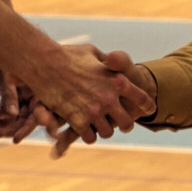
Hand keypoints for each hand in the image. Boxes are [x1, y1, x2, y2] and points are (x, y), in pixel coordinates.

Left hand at [0, 72, 64, 145]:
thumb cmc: (8, 49)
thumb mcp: (6, 72)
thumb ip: (10, 94)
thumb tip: (11, 115)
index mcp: (43, 90)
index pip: (38, 115)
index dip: (27, 128)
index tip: (16, 139)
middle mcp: (36, 94)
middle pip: (26, 117)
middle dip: (12, 127)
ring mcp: (25, 94)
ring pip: (15, 114)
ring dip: (3, 119)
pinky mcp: (15, 92)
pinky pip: (7, 107)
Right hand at [24, 41, 154, 145]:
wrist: (44, 62)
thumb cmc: (68, 54)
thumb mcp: (93, 53)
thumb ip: (106, 61)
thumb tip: (112, 63)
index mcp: (117, 80)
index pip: (143, 99)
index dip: (147, 106)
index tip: (147, 109)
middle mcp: (109, 98)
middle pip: (127, 123)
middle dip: (124, 124)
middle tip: (120, 124)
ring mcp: (94, 111)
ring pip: (108, 133)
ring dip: (104, 129)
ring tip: (99, 125)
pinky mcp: (78, 121)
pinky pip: (90, 137)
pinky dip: (88, 135)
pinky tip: (84, 128)